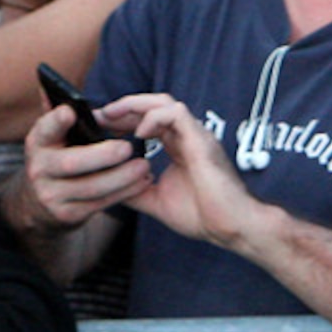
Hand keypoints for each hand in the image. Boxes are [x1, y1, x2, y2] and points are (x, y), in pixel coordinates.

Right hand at [19, 102, 150, 231]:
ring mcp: (51, 195)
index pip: (44, 129)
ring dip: (121, 178)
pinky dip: (124, 193)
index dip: (56, 121)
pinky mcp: (68, 215)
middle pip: (72, 163)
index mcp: (36, 144)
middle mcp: (39, 170)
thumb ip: (54, 115)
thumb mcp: (49, 139)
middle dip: (102, 156)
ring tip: (143, 166)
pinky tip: (141, 182)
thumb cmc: (55, 159)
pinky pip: (100, 204)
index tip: (71, 112)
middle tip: (128, 148)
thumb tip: (48, 84)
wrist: (40, 206)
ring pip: (91, 187)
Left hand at [98, 93, 259, 247]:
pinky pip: (177, 114)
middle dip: (123, 107)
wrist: (233, 228)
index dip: (123, 118)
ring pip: (165, 102)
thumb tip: (105, 184)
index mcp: (179, 147)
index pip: (149, 120)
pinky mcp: (202, 141)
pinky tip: (140, 134)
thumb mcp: (155, 200)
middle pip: (154, 105)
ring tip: (112, 116)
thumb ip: (133, 188)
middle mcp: (188, 136)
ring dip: (134, 105)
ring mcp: (197, 136)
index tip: (99, 125)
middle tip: (99, 116)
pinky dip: (155, 118)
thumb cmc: (203, 216)